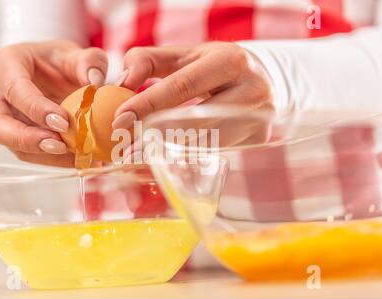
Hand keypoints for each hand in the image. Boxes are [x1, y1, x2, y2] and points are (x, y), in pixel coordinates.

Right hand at [0, 40, 107, 166]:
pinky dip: (54, 160)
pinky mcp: (14, 137)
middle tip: (60, 147)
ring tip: (77, 156)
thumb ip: (89, 62)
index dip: (37, 109)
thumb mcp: (75, 54)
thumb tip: (95, 82)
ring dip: (44, 155)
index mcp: (5, 64)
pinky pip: (29, 154)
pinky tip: (80, 159)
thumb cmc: (59, 60)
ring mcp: (0, 119)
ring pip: (12, 145)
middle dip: (27, 139)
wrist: (54, 72)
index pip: (14, 89)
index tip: (63, 123)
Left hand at [112, 42, 274, 161]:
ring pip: (205, 143)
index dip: (148, 104)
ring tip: (140, 157)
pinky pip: (216, 153)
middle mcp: (251, 90)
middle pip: (196, 121)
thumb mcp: (183, 55)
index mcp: (230, 61)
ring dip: (169, 152)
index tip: (120, 119)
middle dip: (156, 136)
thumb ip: (147, 61)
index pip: (182, 86)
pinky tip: (168, 159)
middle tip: (127, 148)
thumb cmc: (212, 66)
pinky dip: (189, 158)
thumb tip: (121, 83)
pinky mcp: (258, 139)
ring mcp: (258, 118)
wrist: (262, 78)